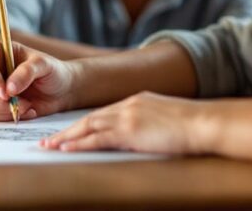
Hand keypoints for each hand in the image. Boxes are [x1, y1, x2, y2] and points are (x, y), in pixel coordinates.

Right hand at [0, 40, 76, 120]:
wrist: (61, 90)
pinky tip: (27, 111)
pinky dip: (8, 116)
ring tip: (28, 105)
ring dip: (6, 109)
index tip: (6, 93)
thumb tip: (9, 89)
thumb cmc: (52, 71)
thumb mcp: (44, 65)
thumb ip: (27, 72)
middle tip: (23, 103)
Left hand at [40, 92, 207, 155]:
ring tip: (49, 147)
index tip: (68, 133)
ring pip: (88, 126)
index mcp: (136, 101)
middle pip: (89, 118)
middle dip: (67, 130)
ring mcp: (128, 116)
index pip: (102, 113)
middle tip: (47, 141)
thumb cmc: (192, 126)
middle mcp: (128, 105)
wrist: (203, 122)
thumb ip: (148, 124)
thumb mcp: (165, 120)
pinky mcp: (130, 130)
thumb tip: (140, 136)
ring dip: (66, 138)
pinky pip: (97, 138)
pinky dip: (79, 144)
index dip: (83, 124)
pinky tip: (66, 150)